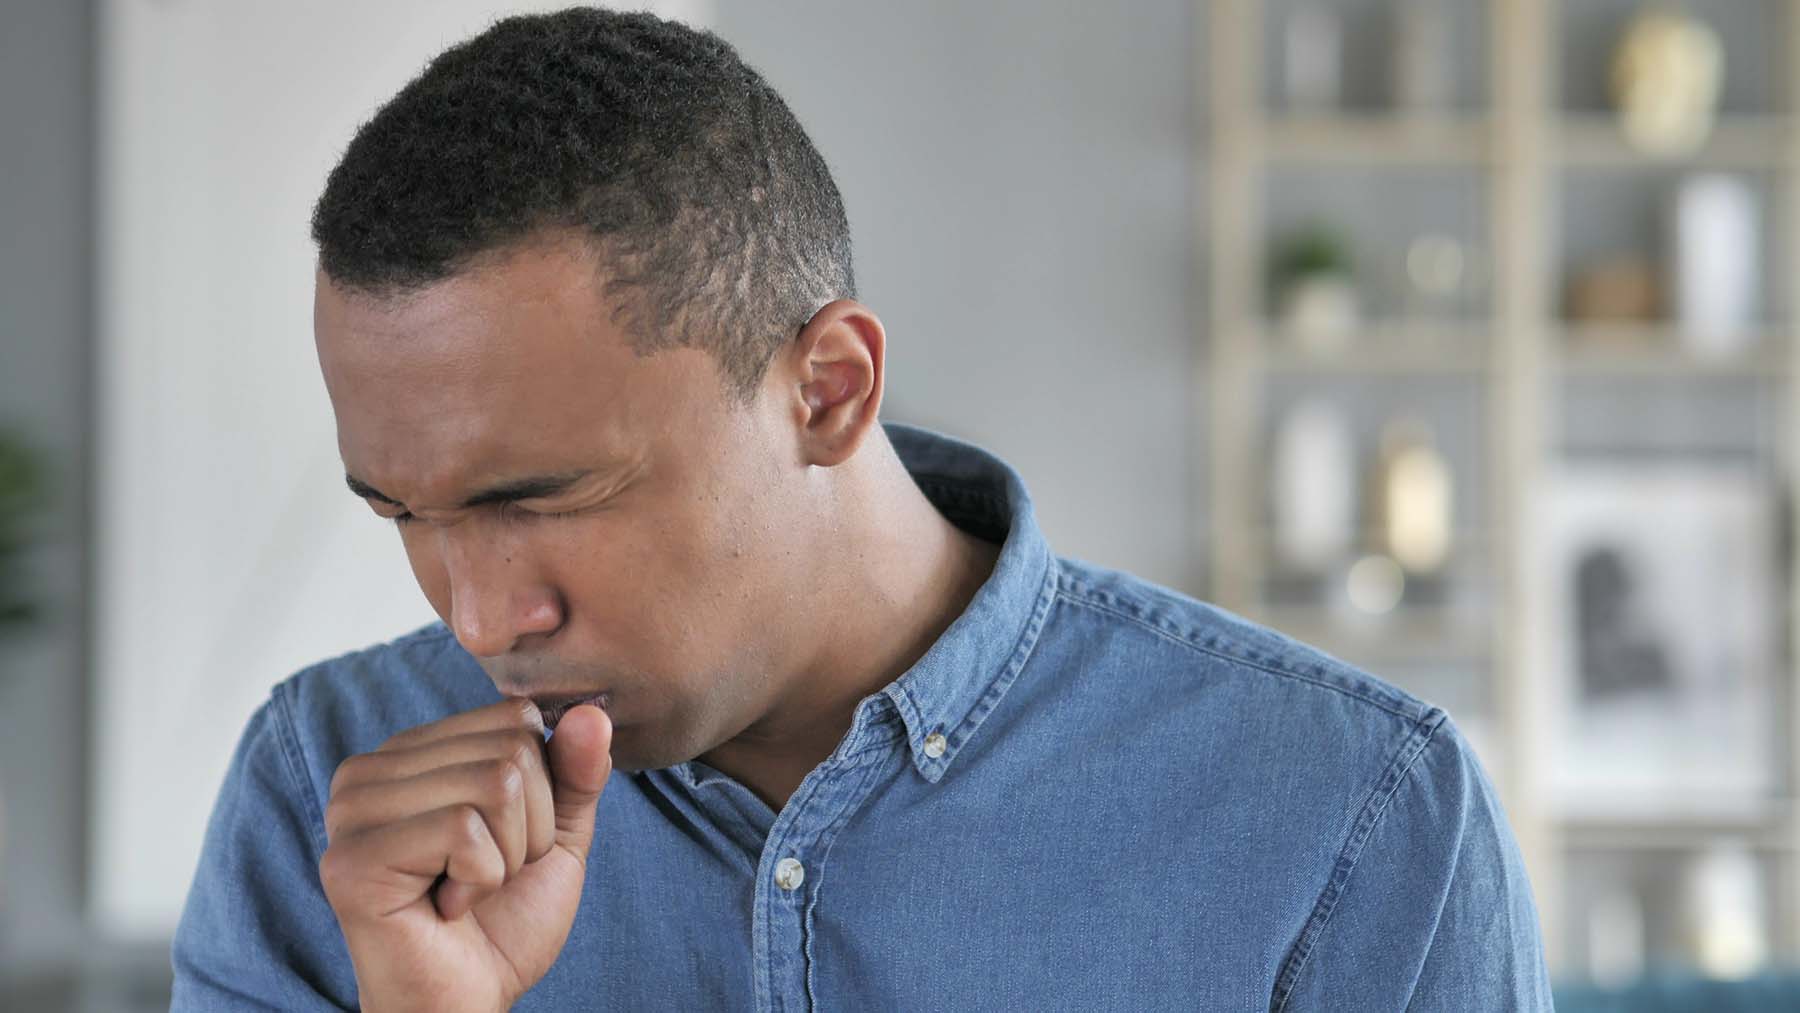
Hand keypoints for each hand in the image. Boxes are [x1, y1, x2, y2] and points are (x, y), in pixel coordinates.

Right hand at [319, 698, 612, 1012]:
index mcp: (409, 752)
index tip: (502, 842)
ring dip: (507, 857)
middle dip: (528, 829)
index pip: (515, 718)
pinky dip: (482, 880)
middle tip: (485, 876)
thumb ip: (575, 772)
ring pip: (494, 785)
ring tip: (464, 891)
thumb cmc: (504, 921)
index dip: (541, 790)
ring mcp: (352, 811)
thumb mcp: (556, 835)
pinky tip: (447, 908)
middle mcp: (368, 770)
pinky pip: (464, 830)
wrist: (470, 1001)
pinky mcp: (353, 858)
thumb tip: (592, 713)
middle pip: (510, 751)